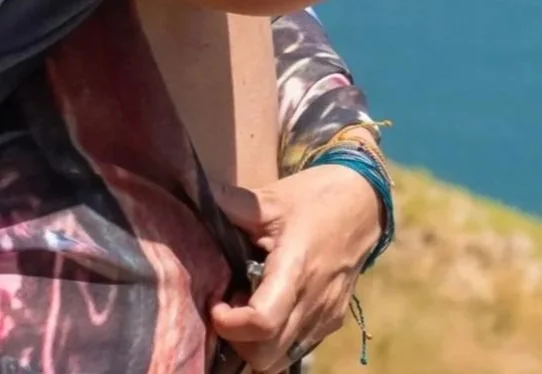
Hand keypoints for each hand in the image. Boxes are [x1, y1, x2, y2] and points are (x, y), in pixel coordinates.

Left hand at [211, 167, 382, 370]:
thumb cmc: (314, 198)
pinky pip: (297, 348)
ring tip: (246, 305)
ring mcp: (325, 317)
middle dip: (238, 340)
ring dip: (256, 344)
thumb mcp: (271, 197)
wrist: (363, 204)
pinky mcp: (331, 322)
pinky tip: (266, 306)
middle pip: (268, 356)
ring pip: (283, 359)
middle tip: (227, 305)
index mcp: (296, 268)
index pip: (263, 322)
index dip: (231, 324)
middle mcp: (314, 302)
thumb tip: (192, 197)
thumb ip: (231, 205)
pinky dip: (274, 340)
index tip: (216, 303)